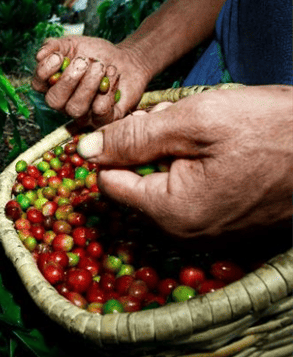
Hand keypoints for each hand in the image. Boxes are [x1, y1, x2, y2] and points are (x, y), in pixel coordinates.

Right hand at [32, 36, 150, 126]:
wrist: (126, 60)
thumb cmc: (96, 54)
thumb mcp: (73, 43)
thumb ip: (54, 46)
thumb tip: (39, 56)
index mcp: (52, 85)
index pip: (37, 85)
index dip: (45, 72)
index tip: (58, 57)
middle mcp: (64, 103)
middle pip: (54, 101)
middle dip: (69, 79)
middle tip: (85, 61)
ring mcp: (83, 114)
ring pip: (76, 108)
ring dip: (89, 84)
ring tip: (101, 66)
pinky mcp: (103, 119)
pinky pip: (100, 111)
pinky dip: (108, 90)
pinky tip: (113, 75)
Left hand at [77, 86, 292, 237]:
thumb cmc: (271, 131)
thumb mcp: (194, 121)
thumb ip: (133, 138)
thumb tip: (85, 151)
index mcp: (169, 211)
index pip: (109, 183)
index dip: (115, 150)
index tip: (140, 125)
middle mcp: (182, 233)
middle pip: (134, 188)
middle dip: (144, 152)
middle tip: (176, 123)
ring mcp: (207, 235)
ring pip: (160, 191)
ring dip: (168, 159)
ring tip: (201, 135)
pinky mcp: (226, 228)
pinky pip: (187, 200)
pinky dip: (190, 173)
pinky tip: (215, 152)